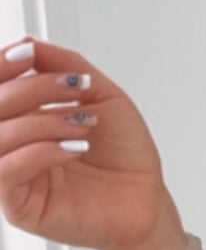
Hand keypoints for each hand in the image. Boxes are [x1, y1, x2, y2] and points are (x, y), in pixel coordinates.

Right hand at [0, 37, 173, 249]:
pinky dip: (42, 151)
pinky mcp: (19, 206)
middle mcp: (12, 145)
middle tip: (73, 87)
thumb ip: (64, 66)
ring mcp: (12, 176)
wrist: (147, 196)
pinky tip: (74, 147)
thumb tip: (27, 43)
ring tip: (83, 123)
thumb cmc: (124, 152)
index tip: (28, 54)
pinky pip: (6, 173)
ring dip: (43, 122)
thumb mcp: (99, 95)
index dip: (2, 67)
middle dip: (33, 89)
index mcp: (22, 117)